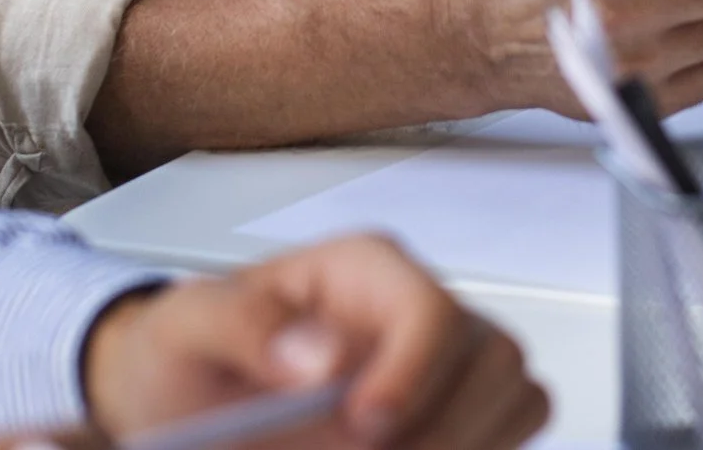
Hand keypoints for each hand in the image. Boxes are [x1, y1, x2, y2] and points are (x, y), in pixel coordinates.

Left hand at [84, 234, 547, 449]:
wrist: (187, 398)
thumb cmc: (193, 352)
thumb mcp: (188, 327)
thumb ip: (244, 325)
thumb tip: (321, 354)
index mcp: (365, 269)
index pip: (432, 309)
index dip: (414, 371)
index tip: (366, 425)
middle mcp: (416, 308)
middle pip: (493, 356)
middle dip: (443, 424)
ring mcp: (444, 360)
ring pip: (515, 391)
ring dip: (464, 439)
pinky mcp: (456, 405)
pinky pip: (512, 423)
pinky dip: (483, 445)